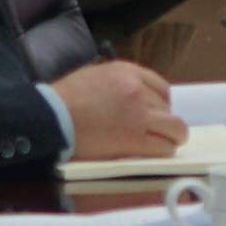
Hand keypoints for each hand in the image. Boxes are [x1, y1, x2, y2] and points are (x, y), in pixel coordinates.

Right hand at [55, 61, 179, 160]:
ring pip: (174, 128)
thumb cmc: (63, 99)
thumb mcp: (94, 76)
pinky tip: (158, 154)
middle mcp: (137, 90)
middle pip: (168, 108)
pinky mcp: (134, 139)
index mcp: (127, 71)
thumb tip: (132, 96)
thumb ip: (118, 83)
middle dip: (166, 121)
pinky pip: (163, 147)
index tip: (157, 113)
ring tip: (165, 145)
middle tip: (159, 132)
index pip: (161, 87)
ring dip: (171, 137)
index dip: (162, 103)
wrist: (50, 117)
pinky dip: (164, 151)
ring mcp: (138, 114)